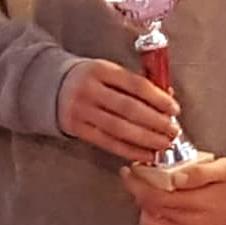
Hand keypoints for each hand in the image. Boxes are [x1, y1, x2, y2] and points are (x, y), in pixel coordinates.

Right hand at [59, 60, 183, 164]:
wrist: (51, 87)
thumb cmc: (90, 79)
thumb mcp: (108, 72)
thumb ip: (134, 83)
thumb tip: (167, 97)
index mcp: (101, 70)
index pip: (135, 84)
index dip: (158, 98)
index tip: (174, 109)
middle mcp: (89, 90)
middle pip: (129, 108)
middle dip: (155, 122)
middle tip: (173, 131)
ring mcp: (81, 110)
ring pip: (119, 128)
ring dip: (146, 138)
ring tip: (164, 144)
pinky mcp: (77, 129)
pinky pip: (108, 143)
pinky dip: (129, 150)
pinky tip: (146, 154)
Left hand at [124, 155, 225, 224]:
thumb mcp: (224, 168)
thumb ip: (198, 173)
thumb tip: (174, 176)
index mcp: (199, 204)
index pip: (156, 197)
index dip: (137, 184)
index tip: (129, 170)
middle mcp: (192, 224)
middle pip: (150, 210)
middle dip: (138, 192)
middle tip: (140, 177)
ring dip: (145, 208)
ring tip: (151, 192)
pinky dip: (154, 224)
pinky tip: (159, 210)